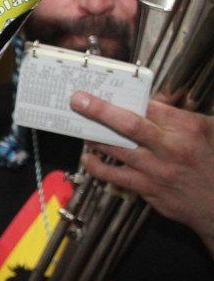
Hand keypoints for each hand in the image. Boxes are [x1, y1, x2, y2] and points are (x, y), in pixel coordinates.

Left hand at [70, 91, 213, 251]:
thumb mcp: (210, 130)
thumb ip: (179, 117)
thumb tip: (152, 104)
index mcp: (189, 128)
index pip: (150, 106)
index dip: (126, 97)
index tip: (106, 90)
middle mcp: (172, 148)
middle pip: (129, 125)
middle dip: (101, 111)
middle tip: (79, 101)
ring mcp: (158, 171)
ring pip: (117, 150)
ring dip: (94, 138)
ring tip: (81, 128)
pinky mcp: (149, 190)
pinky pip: (116, 177)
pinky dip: (97, 167)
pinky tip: (88, 159)